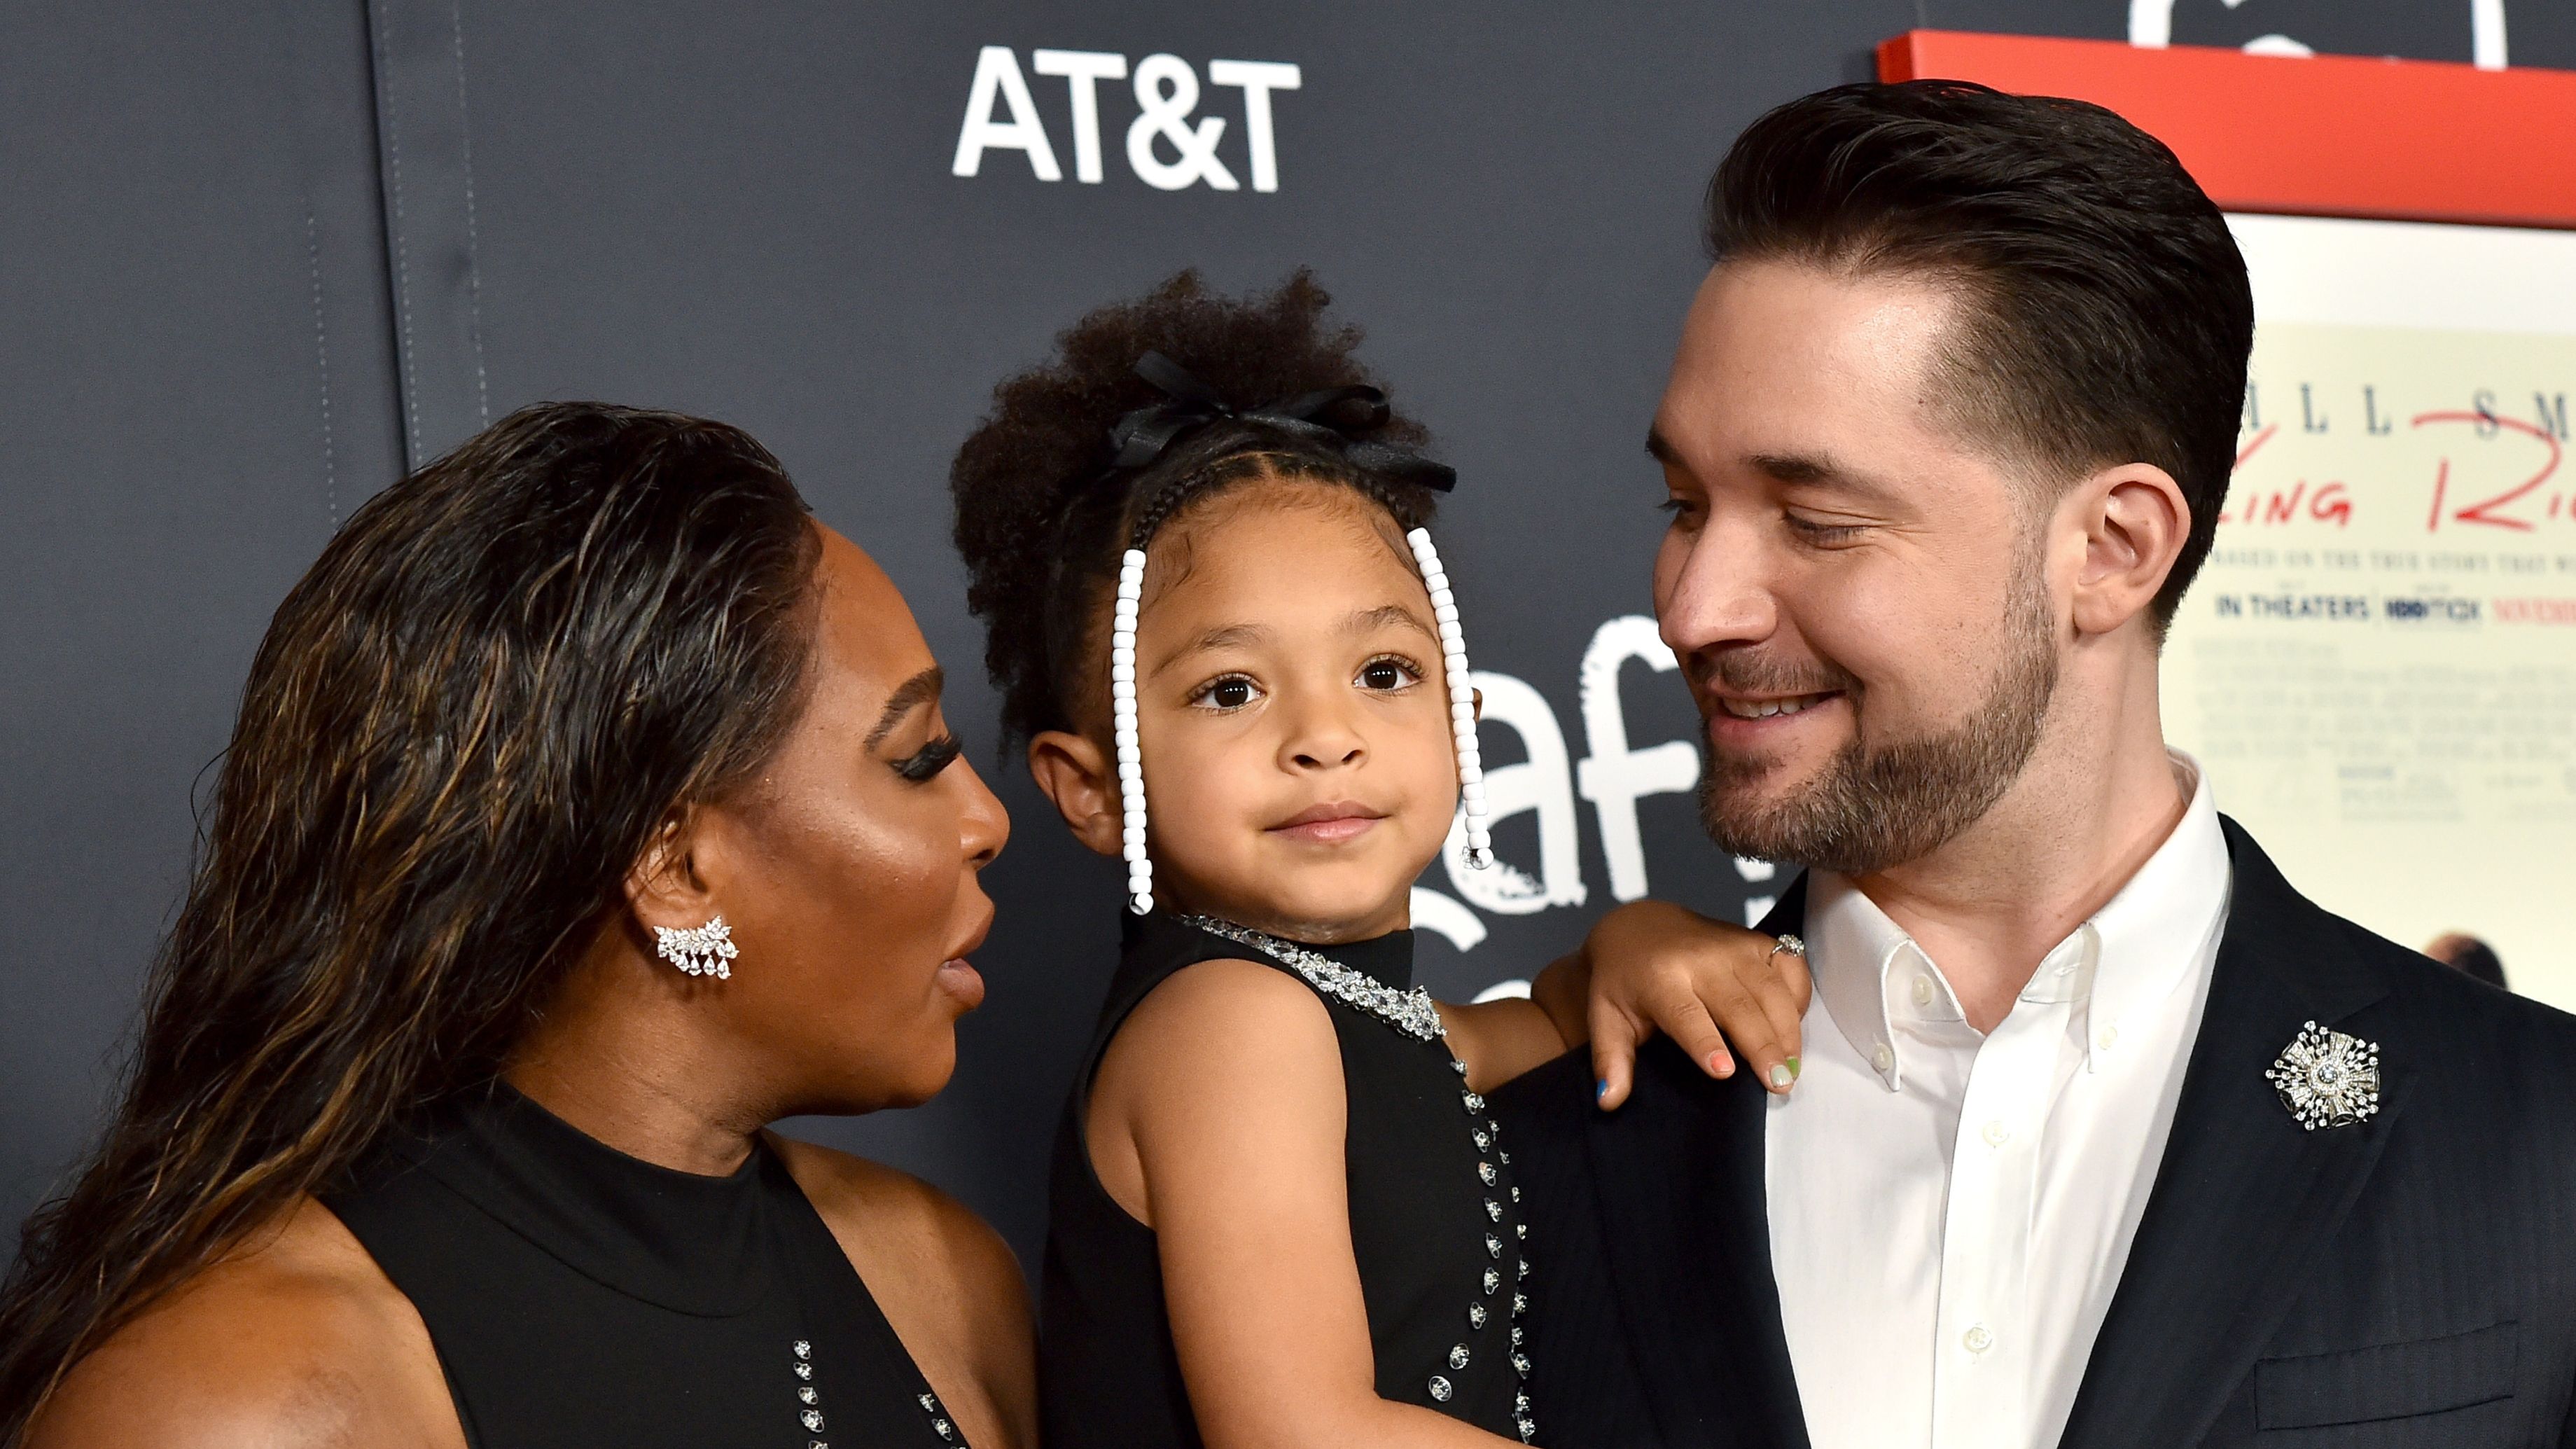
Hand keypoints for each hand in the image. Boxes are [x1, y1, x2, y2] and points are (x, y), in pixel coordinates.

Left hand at [1579, 900, 1809, 1109]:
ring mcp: (1732, 945)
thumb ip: (1610, 1060)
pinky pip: (1789, 966)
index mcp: (1658, 977)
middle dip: (1763, 1046)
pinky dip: (1798, 998)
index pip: (1685, 1014)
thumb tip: (1608, 1101)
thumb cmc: (1623, 981)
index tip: (1725, 1073)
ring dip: (1787, 1031)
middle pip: (1739, 1007)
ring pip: (1771, 990)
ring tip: (1791, 1070)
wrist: (1638, 926)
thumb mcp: (1605, 1018)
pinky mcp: (1755, 940)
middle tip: (1781, 1084)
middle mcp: (1699, 957)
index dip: (1706, 1043)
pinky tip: (1794, 1028)